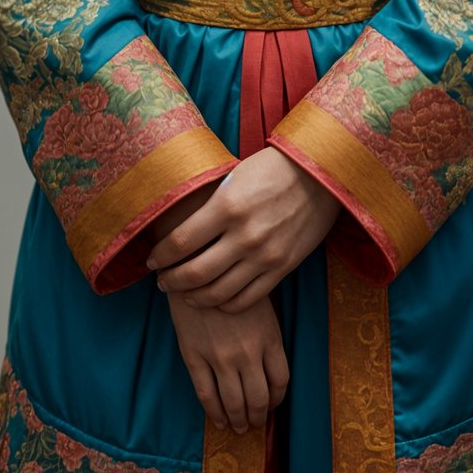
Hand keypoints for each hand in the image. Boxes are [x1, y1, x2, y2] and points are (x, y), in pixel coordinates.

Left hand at [148, 148, 340, 312]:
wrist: (320, 174)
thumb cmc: (272, 169)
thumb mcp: (234, 177)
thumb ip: (211, 205)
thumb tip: (179, 225)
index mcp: (227, 206)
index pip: (180, 242)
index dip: (160, 256)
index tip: (152, 260)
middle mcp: (244, 235)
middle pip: (195, 273)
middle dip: (171, 281)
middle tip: (162, 282)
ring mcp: (265, 255)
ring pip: (219, 293)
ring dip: (195, 297)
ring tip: (185, 294)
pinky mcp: (283, 267)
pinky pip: (248, 298)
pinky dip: (226, 304)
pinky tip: (216, 299)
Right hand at [167, 291, 288, 433]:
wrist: (196, 265)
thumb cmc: (232, 281)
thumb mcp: (261, 303)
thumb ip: (267, 335)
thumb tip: (269, 367)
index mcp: (269, 336)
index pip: (281, 381)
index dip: (278, 399)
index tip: (273, 404)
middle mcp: (247, 351)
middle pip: (259, 398)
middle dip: (259, 417)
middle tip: (256, 424)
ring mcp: (220, 356)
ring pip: (233, 402)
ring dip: (239, 421)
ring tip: (239, 428)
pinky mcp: (194, 356)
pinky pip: (206, 395)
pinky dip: (214, 413)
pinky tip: (218, 421)